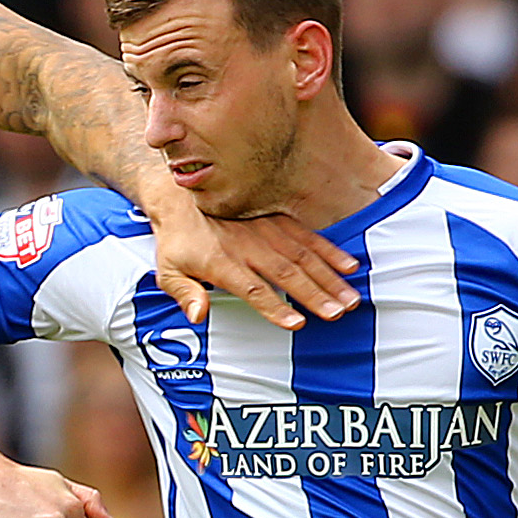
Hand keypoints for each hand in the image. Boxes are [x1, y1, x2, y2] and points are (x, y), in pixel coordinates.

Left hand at [145, 199, 359, 330]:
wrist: (180, 194)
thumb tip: (198, 315)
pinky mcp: (277, 219)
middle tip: (338, 312)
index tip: (297, 324)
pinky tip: (349, 266)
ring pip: (303, 256)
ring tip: (350, 297)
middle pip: (286, 273)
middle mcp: (248, 245)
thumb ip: (184, 293)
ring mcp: (266, 230)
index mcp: (221, 261)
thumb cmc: (177, 240)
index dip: (275, 307)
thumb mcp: (167, 269)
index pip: (253, 288)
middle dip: (314, 294)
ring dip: (328, 277)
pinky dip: (330, 251)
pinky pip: (307, 236)